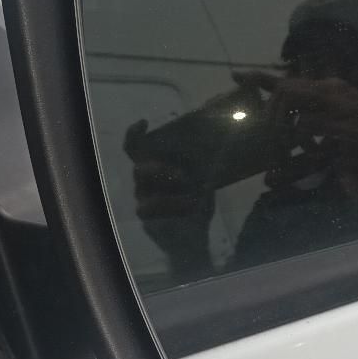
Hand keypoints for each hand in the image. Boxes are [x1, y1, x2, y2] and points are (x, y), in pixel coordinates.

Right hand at [124, 119, 213, 277]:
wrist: (195, 234)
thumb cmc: (195, 200)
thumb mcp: (205, 179)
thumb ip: (210, 160)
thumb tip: (224, 135)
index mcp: (154, 167)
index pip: (135, 148)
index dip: (134, 135)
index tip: (143, 124)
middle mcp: (145, 182)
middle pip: (138, 169)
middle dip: (158, 168)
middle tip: (183, 175)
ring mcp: (143, 200)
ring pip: (142, 191)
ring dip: (167, 192)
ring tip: (191, 194)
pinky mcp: (146, 218)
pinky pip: (150, 209)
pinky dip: (173, 206)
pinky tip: (191, 206)